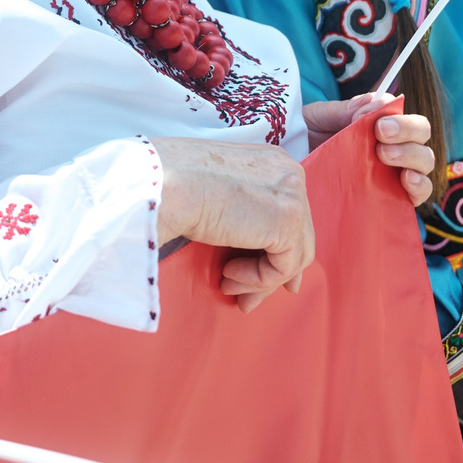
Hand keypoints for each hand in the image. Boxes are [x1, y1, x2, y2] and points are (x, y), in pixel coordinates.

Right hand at [154, 137, 315, 311]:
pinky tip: (228, 275)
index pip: (292, 215)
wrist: (165, 183)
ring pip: (294, 256)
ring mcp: (294, 197)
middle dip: (272, 273)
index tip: (261, 278)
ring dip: (260, 280)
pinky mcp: (288, 222)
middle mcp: (291, 175)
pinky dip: (257, 280)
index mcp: (274, 163)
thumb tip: (267, 256)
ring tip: (228, 285)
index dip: (279, 250)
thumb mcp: (222, 197)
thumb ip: (249, 217)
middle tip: (245, 299)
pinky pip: (283, 267)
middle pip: (297, 237)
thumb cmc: (176, 186)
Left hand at [300, 93, 434, 205]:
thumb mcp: (316, 120)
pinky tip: (406, 180)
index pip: (399, 111)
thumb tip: (373, 103)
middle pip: (420, 131)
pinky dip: (420, 185)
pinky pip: (420, 192)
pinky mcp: (395, 197)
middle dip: (407, 131)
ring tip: (386, 157)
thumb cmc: (303, 142)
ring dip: (412, 155)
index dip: (395, 115)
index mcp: (374, 122)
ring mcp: (394, 171)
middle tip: (381, 136)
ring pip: (425, 159)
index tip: (378, 124)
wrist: (288, 176)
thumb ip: (343, 111)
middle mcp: (391, 144)